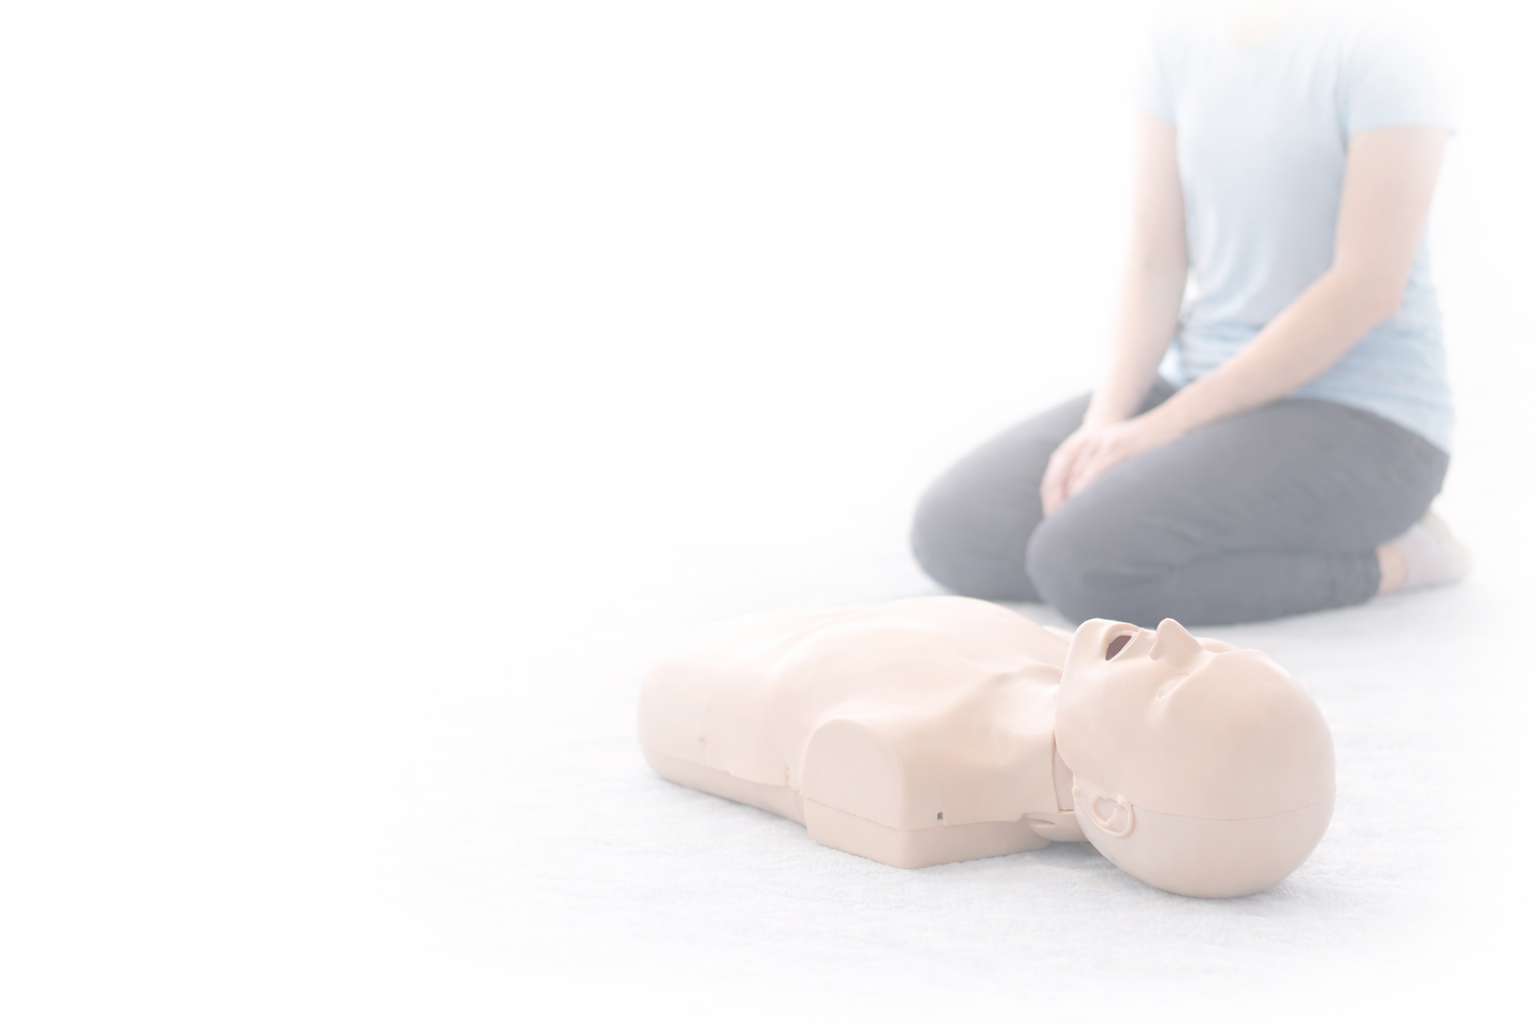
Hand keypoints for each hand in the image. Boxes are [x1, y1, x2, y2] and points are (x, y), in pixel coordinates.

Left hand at [1040, 414, 1180, 516]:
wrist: (1171, 420)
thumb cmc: (1150, 438)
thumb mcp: (1121, 447)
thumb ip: (1107, 462)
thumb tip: (1100, 486)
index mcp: (1090, 441)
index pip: (1063, 469)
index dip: (1055, 490)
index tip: (1052, 510)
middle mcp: (1092, 441)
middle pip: (1065, 473)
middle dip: (1057, 497)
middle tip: (1054, 518)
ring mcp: (1104, 443)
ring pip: (1077, 473)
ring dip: (1068, 496)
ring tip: (1063, 516)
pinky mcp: (1117, 447)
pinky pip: (1096, 470)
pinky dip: (1085, 487)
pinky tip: (1080, 501)